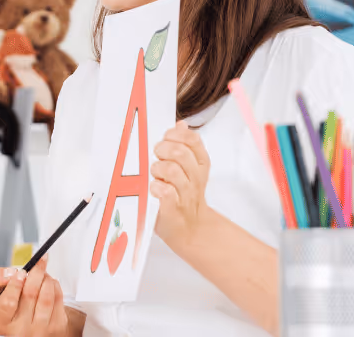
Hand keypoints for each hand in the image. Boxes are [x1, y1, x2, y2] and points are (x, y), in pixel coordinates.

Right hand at [0, 255, 67, 336]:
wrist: (30, 320)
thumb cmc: (10, 303)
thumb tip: (10, 273)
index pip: (7, 303)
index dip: (15, 285)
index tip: (20, 272)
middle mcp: (19, 331)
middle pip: (30, 295)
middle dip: (35, 273)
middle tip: (37, 262)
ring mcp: (39, 331)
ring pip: (46, 296)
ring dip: (46, 278)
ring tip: (42, 272)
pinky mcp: (55, 327)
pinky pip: (57, 299)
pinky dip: (54, 284)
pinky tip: (48, 282)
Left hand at [151, 121, 211, 247]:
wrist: (191, 229)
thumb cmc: (183, 195)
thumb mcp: (188, 168)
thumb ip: (185, 145)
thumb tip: (181, 124)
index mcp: (200, 164)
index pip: (193, 140)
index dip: (175, 136)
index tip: (165, 139)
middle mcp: (195, 177)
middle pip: (180, 153)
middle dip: (163, 150)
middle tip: (156, 156)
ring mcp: (185, 194)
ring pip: (172, 170)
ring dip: (157, 169)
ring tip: (155, 175)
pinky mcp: (173, 208)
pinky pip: (166, 192)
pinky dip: (157, 187)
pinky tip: (154, 188)